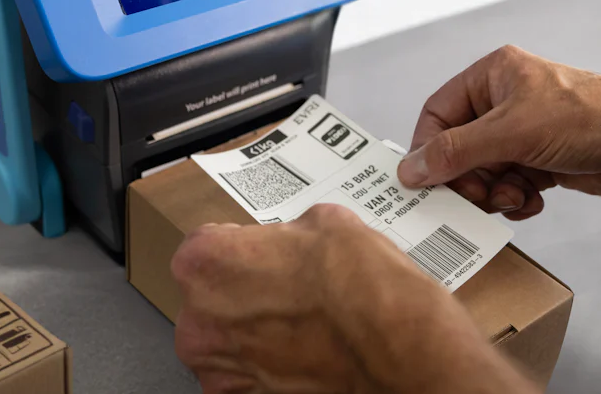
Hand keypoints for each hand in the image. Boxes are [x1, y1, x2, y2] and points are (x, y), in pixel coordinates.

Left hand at [171, 204, 537, 393]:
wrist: (400, 352)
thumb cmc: (364, 289)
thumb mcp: (328, 224)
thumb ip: (290, 233)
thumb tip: (294, 241)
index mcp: (206, 261)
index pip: (206, 245)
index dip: (241, 247)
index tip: (261, 252)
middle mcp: (200, 316)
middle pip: (210, 295)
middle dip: (244, 290)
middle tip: (288, 286)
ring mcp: (217, 367)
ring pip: (224, 338)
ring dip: (252, 329)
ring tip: (301, 321)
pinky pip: (242, 376)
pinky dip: (266, 367)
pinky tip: (303, 352)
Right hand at [397, 45, 600, 217]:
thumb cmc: (593, 117)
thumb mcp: (513, 132)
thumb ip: (457, 152)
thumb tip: (412, 168)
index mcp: (493, 76)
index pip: (438, 113)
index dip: (428, 148)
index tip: (425, 181)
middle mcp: (504, 102)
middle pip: (458, 148)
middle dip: (466, 178)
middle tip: (477, 197)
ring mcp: (523, 133)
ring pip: (482, 172)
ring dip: (492, 192)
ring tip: (513, 196)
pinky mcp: (540, 161)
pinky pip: (507, 185)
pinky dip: (514, 198)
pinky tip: (532, 200)